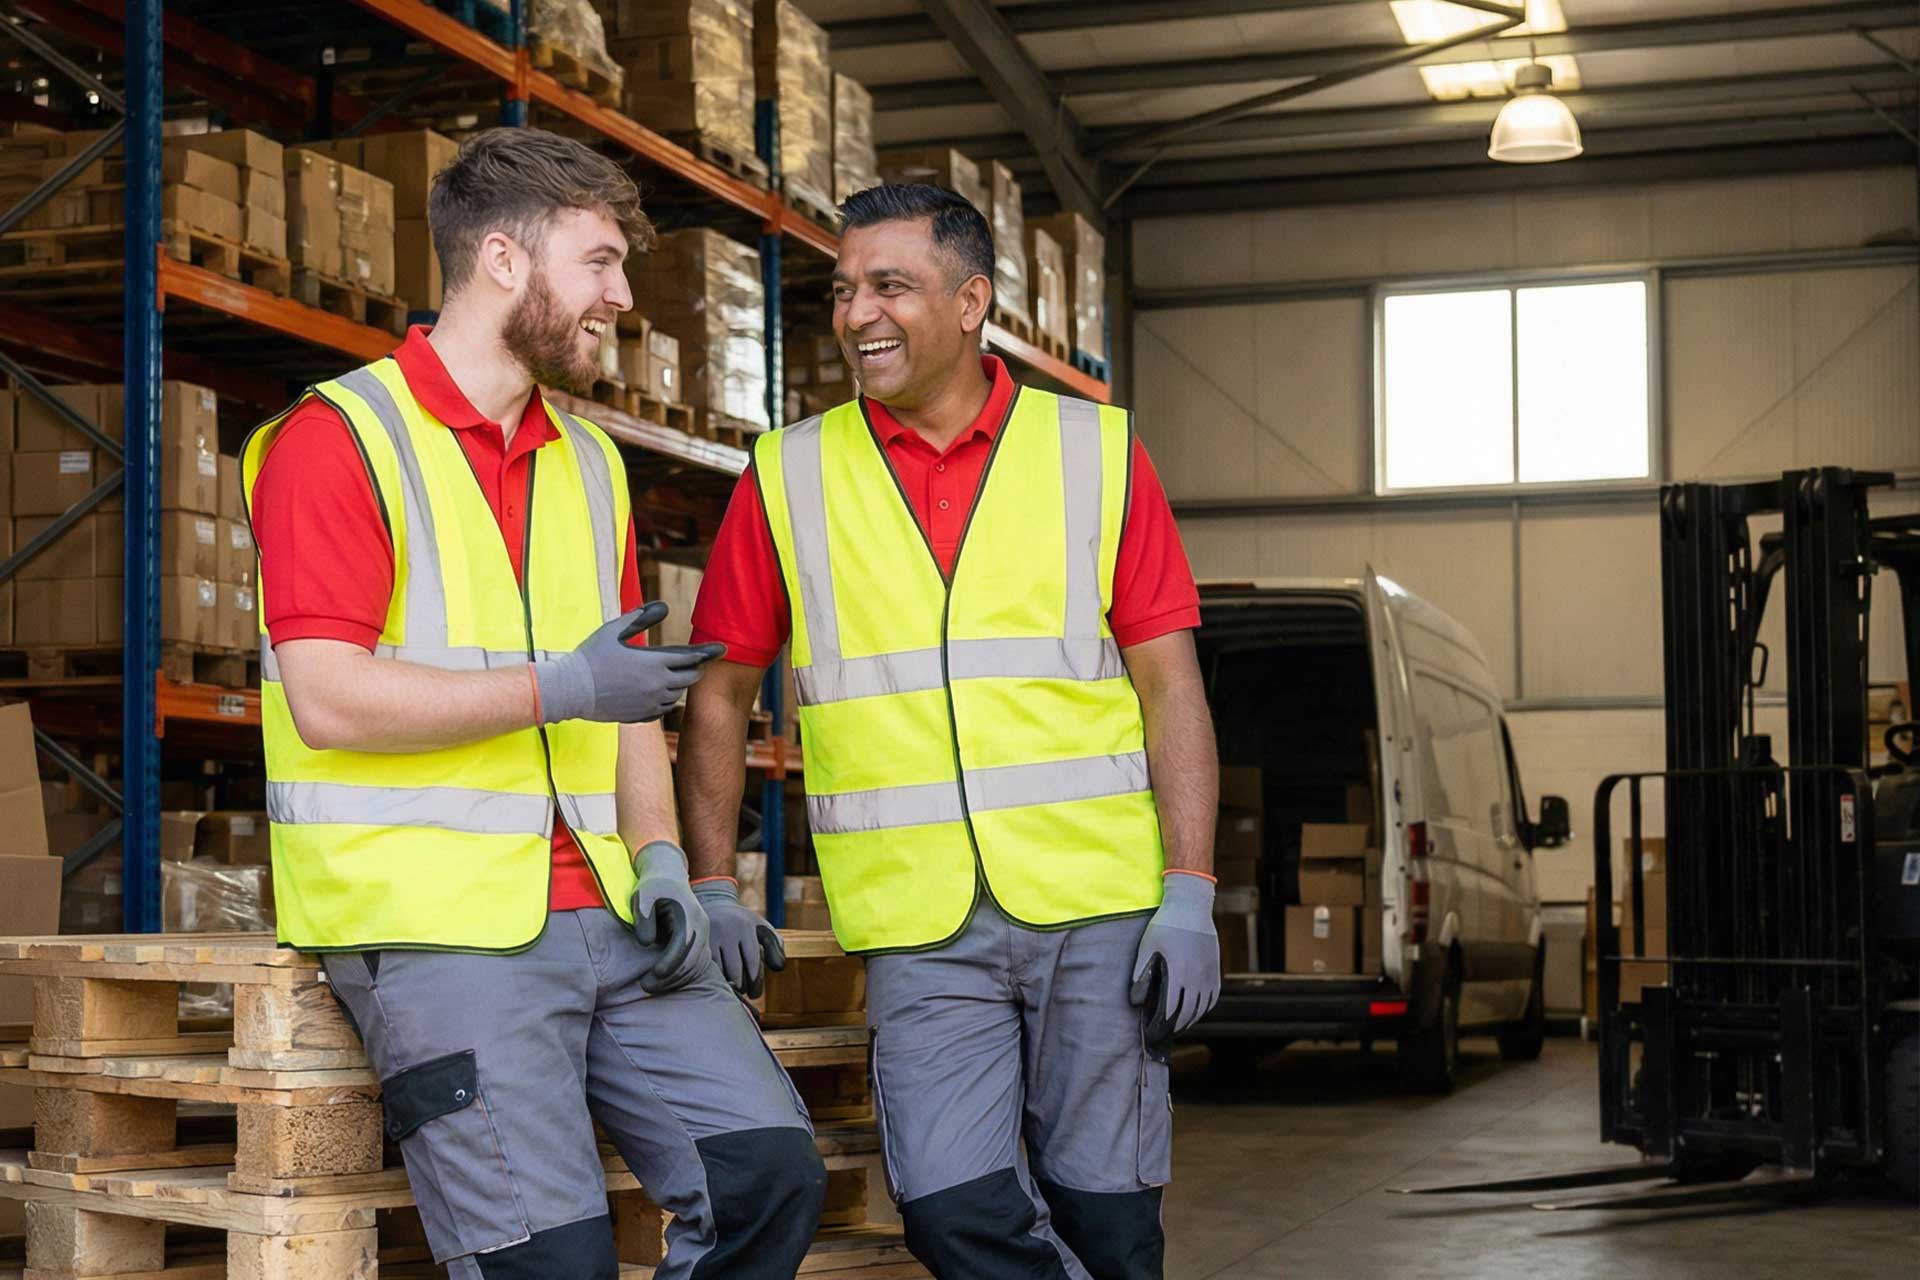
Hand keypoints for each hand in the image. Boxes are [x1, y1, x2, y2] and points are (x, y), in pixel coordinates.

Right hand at [535, 602, 725, 723]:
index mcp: (653, 663)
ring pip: (677, 695)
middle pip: (689, 678)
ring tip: (675, 675)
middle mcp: (656, 685)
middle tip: (696, 662)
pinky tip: (659, 692)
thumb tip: (664, 605)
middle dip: (694, 668)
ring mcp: (649, 703)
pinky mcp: (640, 716)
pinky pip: (663, 709)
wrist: (570, 690)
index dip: (708, 652)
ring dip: (679, 684)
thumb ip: (641, 617)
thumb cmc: (591, 656)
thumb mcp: (614, 630)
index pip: (690, 657)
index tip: (722, 649)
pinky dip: (666, 700)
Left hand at [629, 842, 714, 992]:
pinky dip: (680, 975)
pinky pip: (695, 962)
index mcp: (689, 915)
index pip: (683, 946)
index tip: (650, 977)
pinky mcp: (698, 940)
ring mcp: (702, 933)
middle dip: (670, 977)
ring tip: (650, 986)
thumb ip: (643, 919)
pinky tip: (662, 981)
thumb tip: (647, 943)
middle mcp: (701, 925)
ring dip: (675, 979)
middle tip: (646, 987)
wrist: (667, 875)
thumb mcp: (642, 897)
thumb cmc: (651, 886)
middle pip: (692, 960)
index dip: (669, 965)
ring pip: (696, 965)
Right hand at [694, 878, 785, 997]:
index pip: (752, 960)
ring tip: (733, 987)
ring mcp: (710, 937)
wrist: (714, 905)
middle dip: (741, 985)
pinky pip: (707, 968)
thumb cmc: (744, 924)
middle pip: (735, 969)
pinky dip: (714, 978)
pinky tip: (720, 980)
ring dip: (727, 984)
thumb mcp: (762, 928)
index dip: (755, 980)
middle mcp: (727, 930)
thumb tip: (779, 967)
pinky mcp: (697, 944)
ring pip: (719, 971)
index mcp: (746, 927)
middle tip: (744, 992)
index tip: (754, 992)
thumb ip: (775, 946)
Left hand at [1128, 872, 1220, 1047]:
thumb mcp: (1147, 946)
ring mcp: (1208, 973)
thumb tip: (1136, 999)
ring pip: (1202, 1007)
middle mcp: (1196, 976)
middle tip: (1165, 1032)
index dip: (1162, 1023)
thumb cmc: (1165, 924)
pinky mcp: (1215, 969)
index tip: (1155, 1030)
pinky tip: (1196, 1011)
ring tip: (1179, 1025)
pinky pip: (1213, 997)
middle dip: (1176, 1026)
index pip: (1171, 1008)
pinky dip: (1205, 1008)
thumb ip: (1141, 972)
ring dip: (1191, 1019)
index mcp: (1178, 971)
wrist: (1191, 906)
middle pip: (1188, 1012)